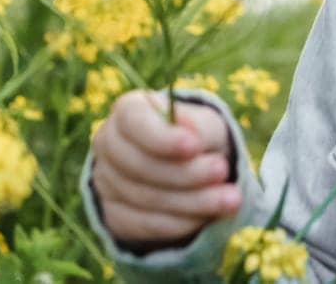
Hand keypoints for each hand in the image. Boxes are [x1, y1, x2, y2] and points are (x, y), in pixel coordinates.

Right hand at [90, 89, 241, 245]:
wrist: (191, 169)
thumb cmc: (197, 137)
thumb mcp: (206, 125)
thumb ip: (199, 127)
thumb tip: (190, 135)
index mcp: (128, 110)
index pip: (135, 122)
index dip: (162, 138)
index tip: (194, 147)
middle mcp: (108, 143)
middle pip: (139, 164)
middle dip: (185, 174)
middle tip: (222, 173)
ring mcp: (106, 180)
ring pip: (144, 198)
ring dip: (191, 202)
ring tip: (229, 199)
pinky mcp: (113, 214)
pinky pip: (143, 224)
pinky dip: (178, 224)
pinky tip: (206, 218)